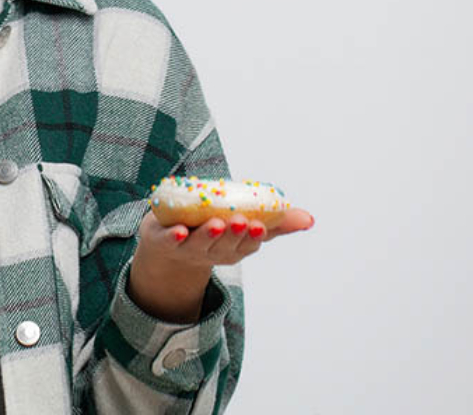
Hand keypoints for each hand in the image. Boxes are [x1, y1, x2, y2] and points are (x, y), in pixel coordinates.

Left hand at [135, 207, 314, 269]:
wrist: (168, 242)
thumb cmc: (215, 230)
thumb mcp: (246, 226)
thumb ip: (275, 222)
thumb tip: (310, 219)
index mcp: (233, 249)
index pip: (246, 245)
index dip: (253, 236)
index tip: (259, 224)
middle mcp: (211, 252)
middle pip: (224, 246)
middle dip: (234, 235)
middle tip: (241, 221)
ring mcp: (186, 248)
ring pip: (198, 244)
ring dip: (208, 235)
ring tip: (216, 223)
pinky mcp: (163, 240)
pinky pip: (168, 241)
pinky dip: (172, 236)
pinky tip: (178, 229)